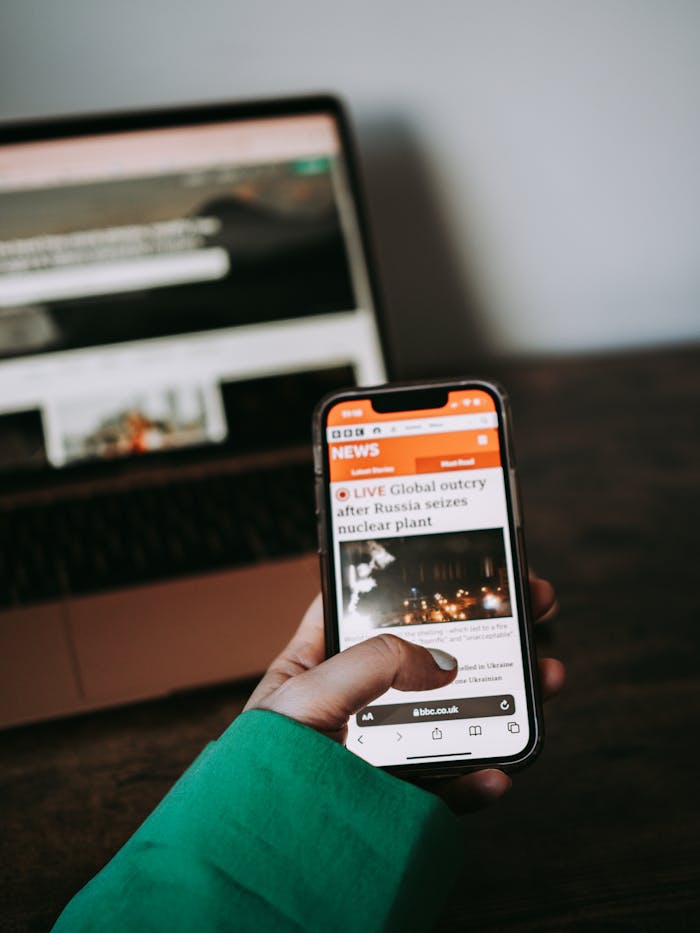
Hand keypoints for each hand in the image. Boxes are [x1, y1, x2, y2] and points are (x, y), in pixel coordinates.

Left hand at [245, 578, 563, 812]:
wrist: (264, 854)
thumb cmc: (260, 765)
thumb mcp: (308, 692)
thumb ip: (373, 663)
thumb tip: (440, 661)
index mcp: (327, 661)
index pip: (375, 607)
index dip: (418, 583)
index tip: (467, 566)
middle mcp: (361, 698)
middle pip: (432, 656)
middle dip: (486, 631)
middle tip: (530, 606)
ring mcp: (385, 747)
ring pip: (455, 714)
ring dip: (507, 695)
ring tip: (545, 674)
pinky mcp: (401, 797)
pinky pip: (452, 784)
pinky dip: (480, 780)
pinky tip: (497, 772)